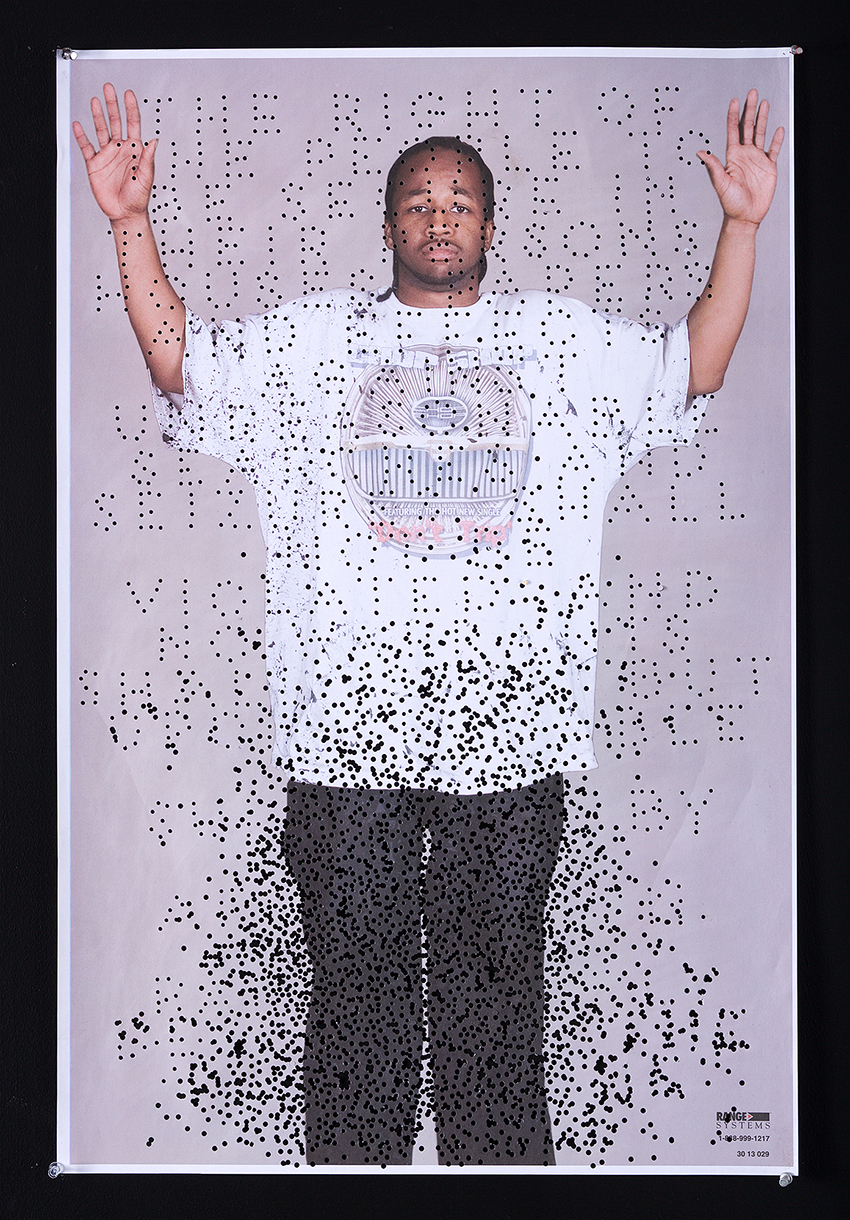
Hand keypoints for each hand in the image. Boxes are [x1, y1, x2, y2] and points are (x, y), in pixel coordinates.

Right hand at [72, 84, 156, 222]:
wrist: (125, 214)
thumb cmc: (139, 198)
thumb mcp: (146, 178)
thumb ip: (148, 158)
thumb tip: (154, 141)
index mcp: (135, 150)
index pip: (133, 124)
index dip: (131, 109)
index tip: (128, 94)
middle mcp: (120, 149)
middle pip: (115, 121)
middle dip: (112, 104)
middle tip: (108, 88)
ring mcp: (107, 155)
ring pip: (101, 130)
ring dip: (98, 115)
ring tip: (94, 101)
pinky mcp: (95, 164)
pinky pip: (86, 147)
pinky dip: (82, 136)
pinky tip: (79, 125)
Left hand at [697, 89, 783, 226]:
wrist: (745, 217)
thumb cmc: (730, 203)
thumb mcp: (721, 183)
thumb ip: (712, 167)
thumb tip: (700, 153)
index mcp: (732, 157)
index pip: (733, 131)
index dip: (734, 116)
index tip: (735, 101)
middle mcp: (744, 155)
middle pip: (748, 127)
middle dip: (750, 109)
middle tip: (753, 93)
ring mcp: (757, 159)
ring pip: (760, 133)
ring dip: (762, 118)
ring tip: (765, 103)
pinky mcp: (768, 167)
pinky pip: (774, 149)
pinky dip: (777, 139)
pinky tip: (778, 129)